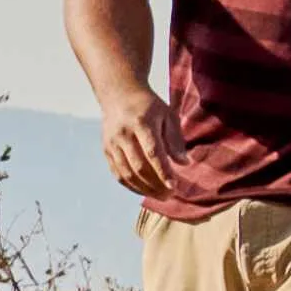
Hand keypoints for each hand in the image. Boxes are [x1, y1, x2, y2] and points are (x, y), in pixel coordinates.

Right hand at [97, 81, 176, 197]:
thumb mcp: (168, 116)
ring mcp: (112, 143)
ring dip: (144, 189)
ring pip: (127, 173)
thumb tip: (184, 163)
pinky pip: (117, 173)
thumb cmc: (149, 106)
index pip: (153, 152)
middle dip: (156, 184)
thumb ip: (175, 140)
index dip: (163, 172)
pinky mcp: (106, 149)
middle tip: (171, 195)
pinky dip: (131, 185)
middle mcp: (123, 134)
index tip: (174, 187)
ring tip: (161, 196)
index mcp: (141, 123)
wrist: (119, 94)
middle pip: (139, 166)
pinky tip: (145, 191)